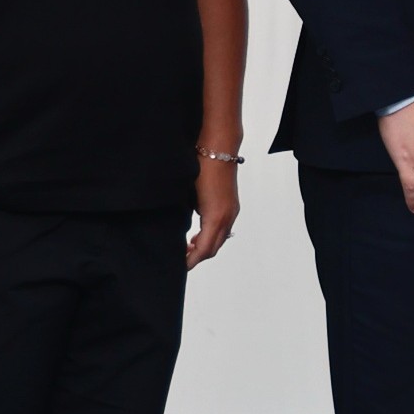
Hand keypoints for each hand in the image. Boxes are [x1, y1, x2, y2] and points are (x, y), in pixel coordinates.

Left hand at [187, 154, 240, 268]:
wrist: (218, 149)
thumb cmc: (200, 167)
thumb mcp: (188, 195)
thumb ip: (186, 216)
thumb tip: (181, 232)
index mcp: (215, 216)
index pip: (205, 248)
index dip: (192, 259)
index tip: (181, 265)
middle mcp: (227, 216)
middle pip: (214, 247)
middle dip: (198, 256)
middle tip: (182, 259)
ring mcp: (232, 210)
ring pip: (221, 238)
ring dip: (206, 246)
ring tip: (189, 248)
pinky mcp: (232, 205)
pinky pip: (224, 228)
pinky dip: (212, 236)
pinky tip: (200, 233)